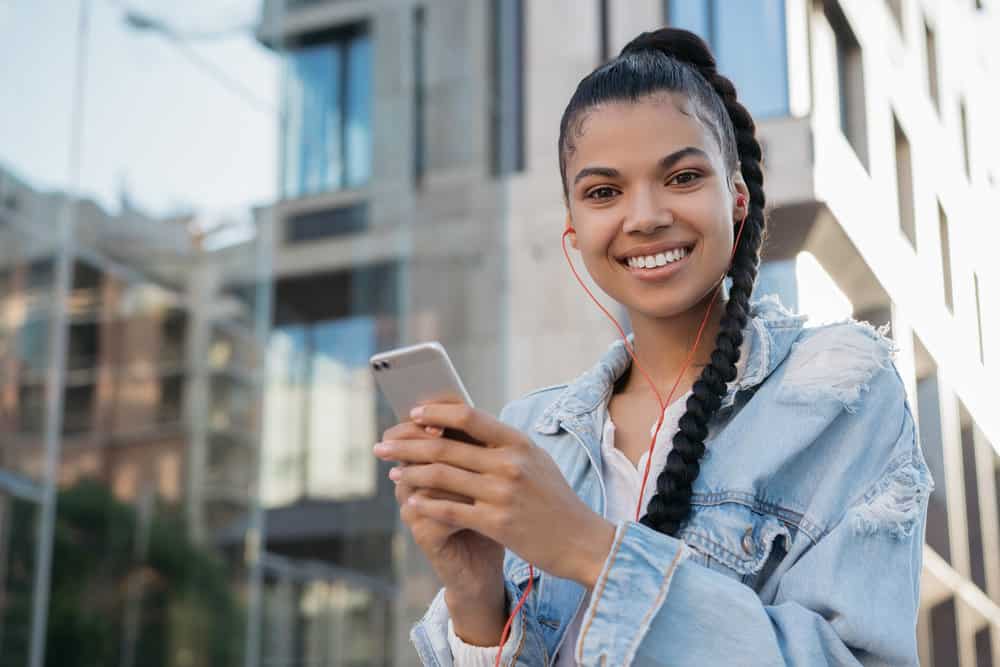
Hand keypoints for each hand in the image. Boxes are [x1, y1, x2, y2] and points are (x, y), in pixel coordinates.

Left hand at [374, 403, 616, 587]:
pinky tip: (410, 504)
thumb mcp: (535, 461)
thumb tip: (462, 425)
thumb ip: (502, 445)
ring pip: (442, 476)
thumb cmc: (554, 500)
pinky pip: (450, 509)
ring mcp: (503, 492)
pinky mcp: (497, 522)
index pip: (468, 415)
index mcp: (518, 442)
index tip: (412, 414)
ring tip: (394, 474)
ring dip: (410, 473)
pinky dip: (426, 505)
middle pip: (445, 445)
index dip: (435, 412)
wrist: (581, 541)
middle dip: (407, 444)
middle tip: (382, 445)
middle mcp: (509, 463)